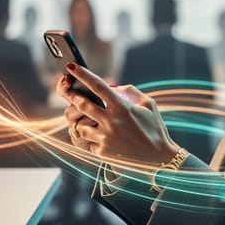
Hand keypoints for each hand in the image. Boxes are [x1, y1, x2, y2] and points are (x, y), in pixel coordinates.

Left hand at [56, 63, 178, 167]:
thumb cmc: (154, 128)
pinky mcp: (102, 152)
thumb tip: (111, 86)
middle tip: (66, 89)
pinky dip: (90, 137)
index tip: (71, 65)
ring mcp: (105, 138)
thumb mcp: (148, 104)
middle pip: (82, 104)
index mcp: (123, 107)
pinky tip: (100, 138)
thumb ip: (129, 91)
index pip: (98, 86)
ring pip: (79, 125)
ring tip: (86, 119)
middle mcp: (112, 122)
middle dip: (70, 95)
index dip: (82, 74)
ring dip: (80, 120)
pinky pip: (87, 141)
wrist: (159, 158)